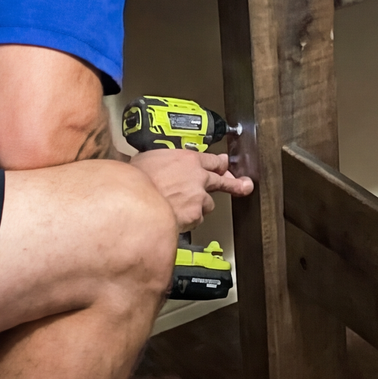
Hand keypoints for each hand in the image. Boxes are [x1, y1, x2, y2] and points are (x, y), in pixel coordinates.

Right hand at [130, 148, 252, 227]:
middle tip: (244, 185)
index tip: (224, 165)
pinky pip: (197, 218)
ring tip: (181, 208)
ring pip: (208, 203)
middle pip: (223, 180)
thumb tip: (157, 163)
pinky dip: (188, 220)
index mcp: (187, 159)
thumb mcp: (147, 159)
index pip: (212, 160)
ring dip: (199, 206)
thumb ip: (162, 161)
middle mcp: (198, 176)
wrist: (134, 201)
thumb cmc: (135, 181)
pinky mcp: (196, 214)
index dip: (219, 164)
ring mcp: (199, 196)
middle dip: (234, 183)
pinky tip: (175, 217)